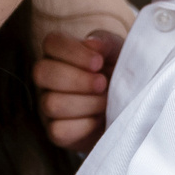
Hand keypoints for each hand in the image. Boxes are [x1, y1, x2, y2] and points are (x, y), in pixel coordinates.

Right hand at [35, 28, 121, 151]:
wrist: (132, 106)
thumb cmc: (119, 73)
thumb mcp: (119, 52)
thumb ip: (106, 43)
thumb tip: (92, 44)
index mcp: (59, 53)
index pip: (50, 43)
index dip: (73, 52)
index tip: (99, 62)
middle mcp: (47, 78)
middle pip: (42, 73)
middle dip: (78, 79)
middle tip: (103, 83)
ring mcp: (47, 105)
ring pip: (51, 103)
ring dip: (86, 103)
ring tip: (106, 101)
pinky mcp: (56, 132)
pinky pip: (58, 130)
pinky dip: (84, 125)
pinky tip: (98, 119)